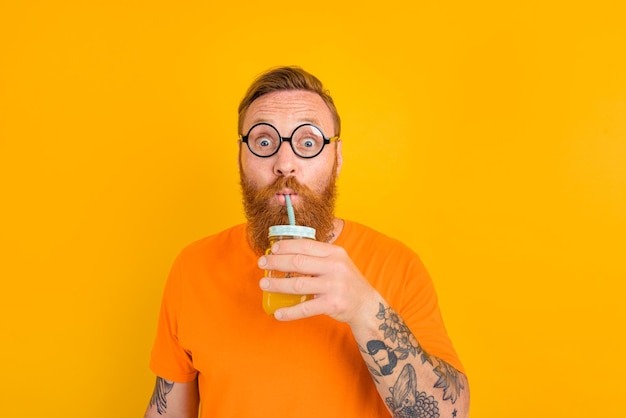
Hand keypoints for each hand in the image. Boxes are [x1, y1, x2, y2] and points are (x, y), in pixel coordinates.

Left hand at [258, 238, 380, 325]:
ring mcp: (334, 286)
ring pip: (298, 284)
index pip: (306, 245)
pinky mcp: (332, 304)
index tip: (272, 249)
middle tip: (262, 264)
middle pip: (298, 263)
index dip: (286, 246)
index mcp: (335, 253)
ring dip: (277, 284)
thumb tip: (287, 252)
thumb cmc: (346, 282)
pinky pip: (305, 308)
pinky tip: (278, 312)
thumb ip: (318, 256)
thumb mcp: (338, 262)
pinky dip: (289, 312)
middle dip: (276, 262)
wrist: (366, 305)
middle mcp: (335, 267)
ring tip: (264, 284)